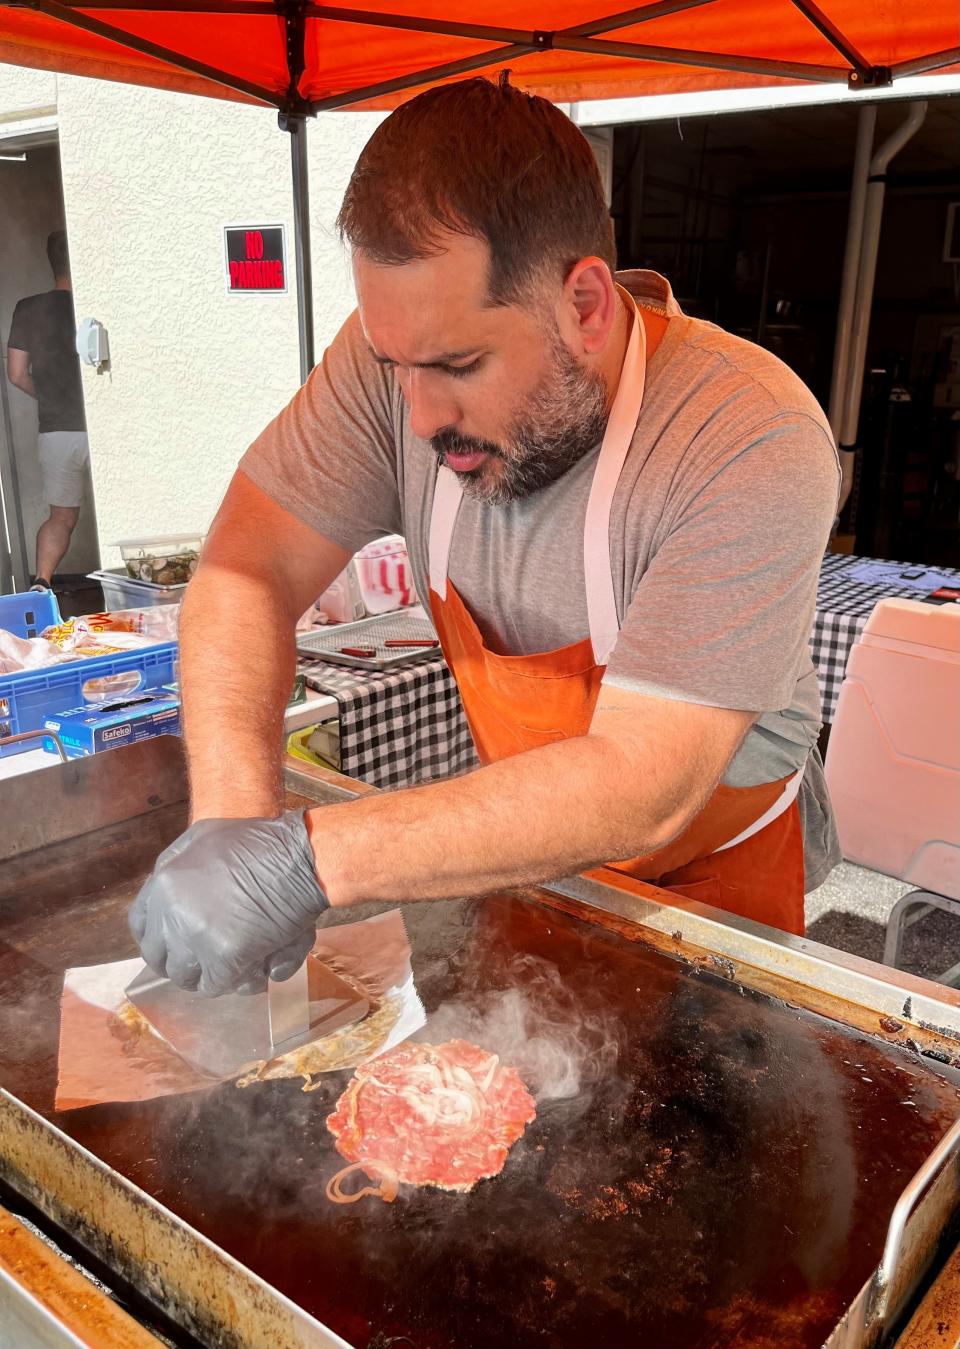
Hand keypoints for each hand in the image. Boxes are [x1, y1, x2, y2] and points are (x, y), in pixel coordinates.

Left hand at [129, 810, 327, 996]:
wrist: (300, 858)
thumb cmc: (259, 842)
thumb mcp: (204, 835)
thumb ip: (177, 860)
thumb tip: (163, 891)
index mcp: (164, 882)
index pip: (140, 925)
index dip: (156, 938)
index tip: (172, 945)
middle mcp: (171, 912)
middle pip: (159, 956)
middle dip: (180, 962)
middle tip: (205, 963)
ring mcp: (195, 936)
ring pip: (185, 976)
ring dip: (205, 976)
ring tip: (230, 969)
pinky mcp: (223, 957)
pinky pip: (215, 986)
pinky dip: (232, 983)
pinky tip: (252, 972)